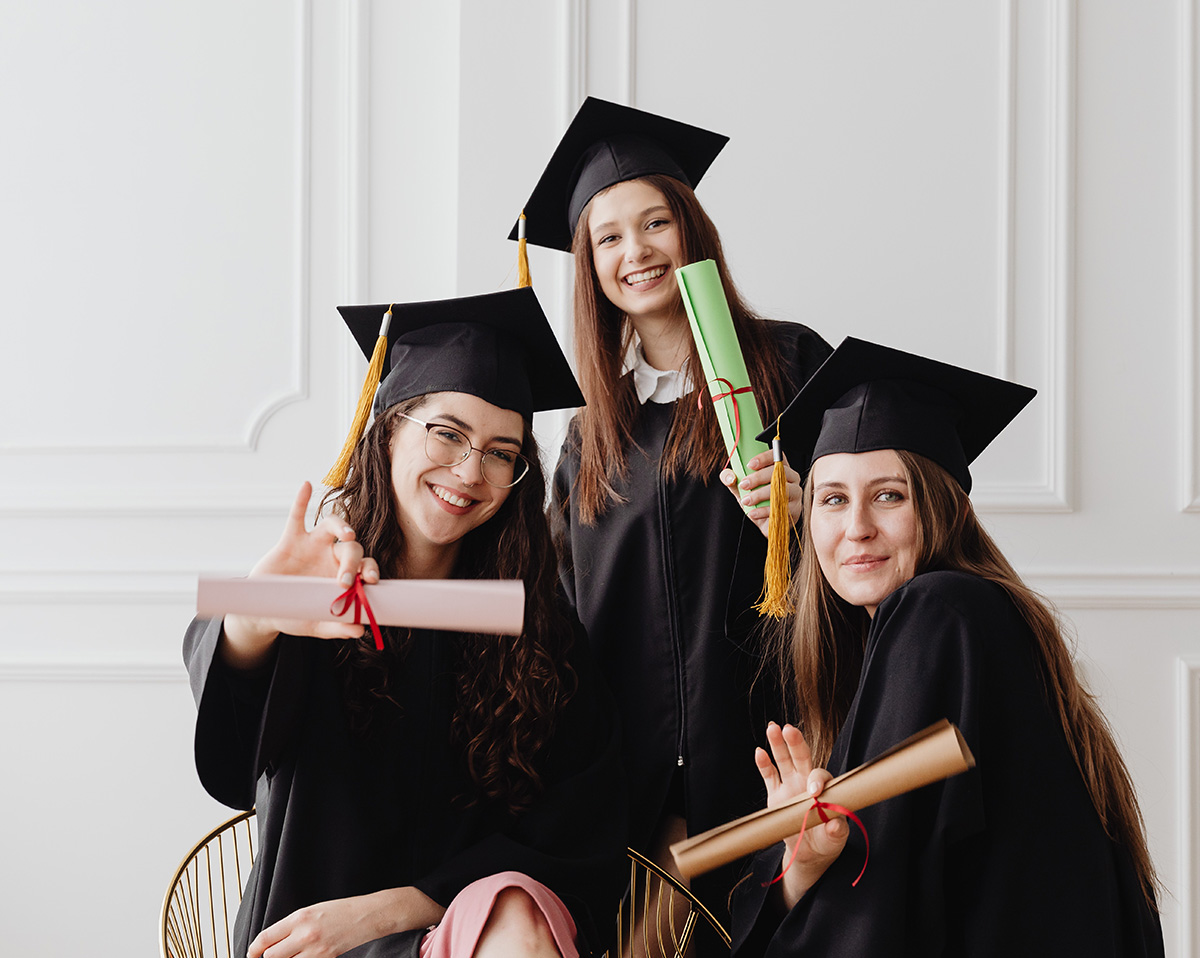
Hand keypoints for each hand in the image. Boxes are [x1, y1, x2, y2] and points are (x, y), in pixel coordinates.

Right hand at [221, 482, 380, 667]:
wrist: (265, 611)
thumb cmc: (296, 614)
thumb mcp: (316, 624)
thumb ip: (337, 627)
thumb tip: (360, 630)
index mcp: (344, 575)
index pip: (366, 566)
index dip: (371, 570)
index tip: (371, 581)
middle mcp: (332, 556)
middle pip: (352, 548)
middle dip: (353, 562)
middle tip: (346, 581)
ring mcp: (312, 545)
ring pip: (332, 524)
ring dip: (341, 526)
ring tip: (347, 535)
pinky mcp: (290, 539)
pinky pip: (296, 516)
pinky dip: (301, 500)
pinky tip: (306, 486)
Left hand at [247, 887, 444, 957]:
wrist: (368, 915)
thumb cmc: (340, 910)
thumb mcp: (312, 910)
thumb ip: (291, 926)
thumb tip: (272, 942)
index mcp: (299, 917)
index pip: (266, 938)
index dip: (254, 949)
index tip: (251, 954)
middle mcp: (304, 934)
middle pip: (271, 957)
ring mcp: (315, 950)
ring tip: (287, 956)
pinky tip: (301, 957)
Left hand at [720, 451, 801, 538]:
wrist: (767, 525)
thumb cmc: (757, 503)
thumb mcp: (742, 491)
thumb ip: (733, 482)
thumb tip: (728, 476)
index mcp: (781, 468)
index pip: (777, 456)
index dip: (764, 458)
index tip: (749, 465)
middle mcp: (792, 478)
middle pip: (779, 471)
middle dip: (758, 477)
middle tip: (743, 485)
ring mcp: (796, 493)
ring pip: (781, 490)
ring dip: (760, 495)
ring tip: (746, 501)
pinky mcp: (796, 509)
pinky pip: (781, 507)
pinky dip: (764, 511)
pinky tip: (753, 513)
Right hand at [755, 722, 847, 908]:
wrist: (809, 854)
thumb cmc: (826, 843)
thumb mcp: (835, 839)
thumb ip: (836, 831)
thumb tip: (836, 823)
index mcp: (824, 789)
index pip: (820, 776)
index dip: (817, 779)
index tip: (814, 791)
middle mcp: (806, 782)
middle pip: (801, 757)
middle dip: (796, 743)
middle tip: (789, 729)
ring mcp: (790, 786)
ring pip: (783, 760)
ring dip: (778, 744)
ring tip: (772, 727)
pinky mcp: (776, 794)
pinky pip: (769, 776)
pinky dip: (764, 764)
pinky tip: (759, 752)